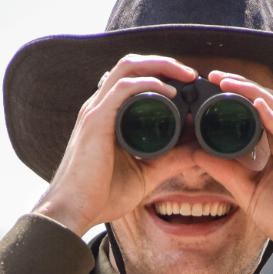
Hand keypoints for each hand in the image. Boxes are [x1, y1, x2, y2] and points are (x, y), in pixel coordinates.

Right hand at [32, 55, 196, 235]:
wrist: (73, 211)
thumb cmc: (100, 195)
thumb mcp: (146, 174)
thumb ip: (171, 161)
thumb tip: (199, 151)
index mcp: (108, 115)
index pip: (134, 79)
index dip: (162, 74)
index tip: (190, 86)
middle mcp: (100, 106)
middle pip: (132, 65)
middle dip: (164, 62)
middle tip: (192, 74)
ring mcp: (96, 111)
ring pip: (128, 67)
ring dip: (160, 65)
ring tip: (186, 75)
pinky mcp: (96, 121)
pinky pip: (124, 89)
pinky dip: (149, 84)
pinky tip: (169, 92)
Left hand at [194, 71, 272, 273]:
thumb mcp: (249, 193)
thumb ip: (226, 172)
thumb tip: (195, 153)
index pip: (256, 110)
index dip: (234, 95)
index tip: (207, 85)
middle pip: (267, 102)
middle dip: (240, 86)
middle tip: (213, 74)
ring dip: (254, 94)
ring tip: (229, 82)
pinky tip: (259, 107)